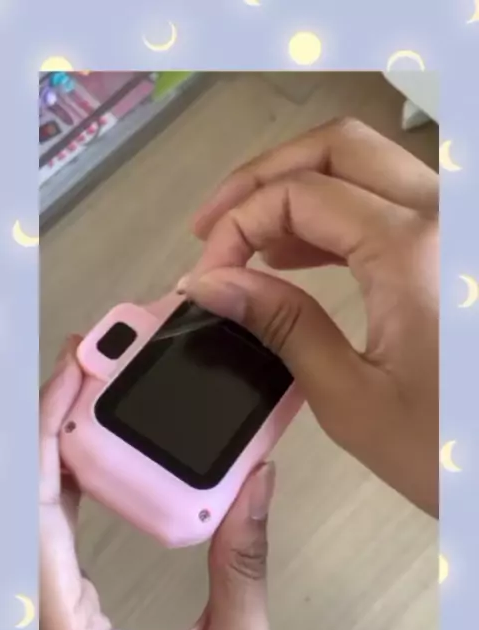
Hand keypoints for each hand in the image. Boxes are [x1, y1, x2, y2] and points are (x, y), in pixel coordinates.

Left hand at [40, 338, 274, 629]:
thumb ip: (243, 566)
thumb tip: (256, 480)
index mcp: (59, 626)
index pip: (32, 506)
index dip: (46, 430)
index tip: (75, 371)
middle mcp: (34, 609)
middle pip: (26, 489)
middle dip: (51, 413)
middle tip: (90, 355)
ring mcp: (38, 604)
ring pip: (33, 497)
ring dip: (58, 434)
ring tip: (93, 380)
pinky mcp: (54, 598)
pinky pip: (49, 516)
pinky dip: (69, 468)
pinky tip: (93, 436)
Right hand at [179, 118, 438, 516]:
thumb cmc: (446, 450)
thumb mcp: (350, 397)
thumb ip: (281, 326)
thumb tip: (212, 284)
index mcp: (412, 251)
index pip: (299, 195)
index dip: (237, 225)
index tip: (205, 277)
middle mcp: (443, 217)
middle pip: (337, 148)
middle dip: (263, 178)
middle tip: (213, 227)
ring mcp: (456, 229)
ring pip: (367, 167)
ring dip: (299, 190)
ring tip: (245, 245)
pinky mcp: (456, 251)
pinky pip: (390, 203)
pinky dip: (337, 214)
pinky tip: (295, 254)